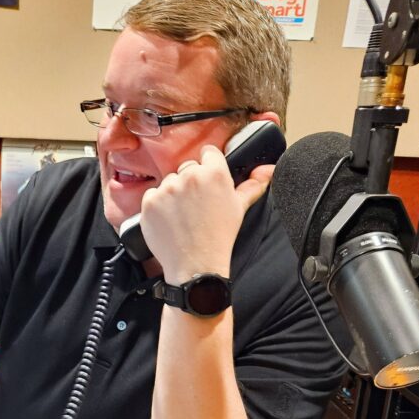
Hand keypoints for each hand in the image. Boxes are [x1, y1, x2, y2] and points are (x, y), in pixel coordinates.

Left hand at [139, 145, 273, 283]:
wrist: (196, 265)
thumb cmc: (220, 237)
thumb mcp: (240, 208)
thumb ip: (253, 184)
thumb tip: (268, 169)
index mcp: (215, 173)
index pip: (208, 153)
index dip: (208, 167)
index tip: (207, 182)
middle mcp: (190, 175)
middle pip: (188, 168)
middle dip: (191, 182)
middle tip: (196, 205)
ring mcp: (167, 188)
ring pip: (170, 182)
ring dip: (174, 194)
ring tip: (182, 216)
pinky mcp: (150, 201)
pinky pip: (153, 196)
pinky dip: (158, 206)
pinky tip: (169, 221)